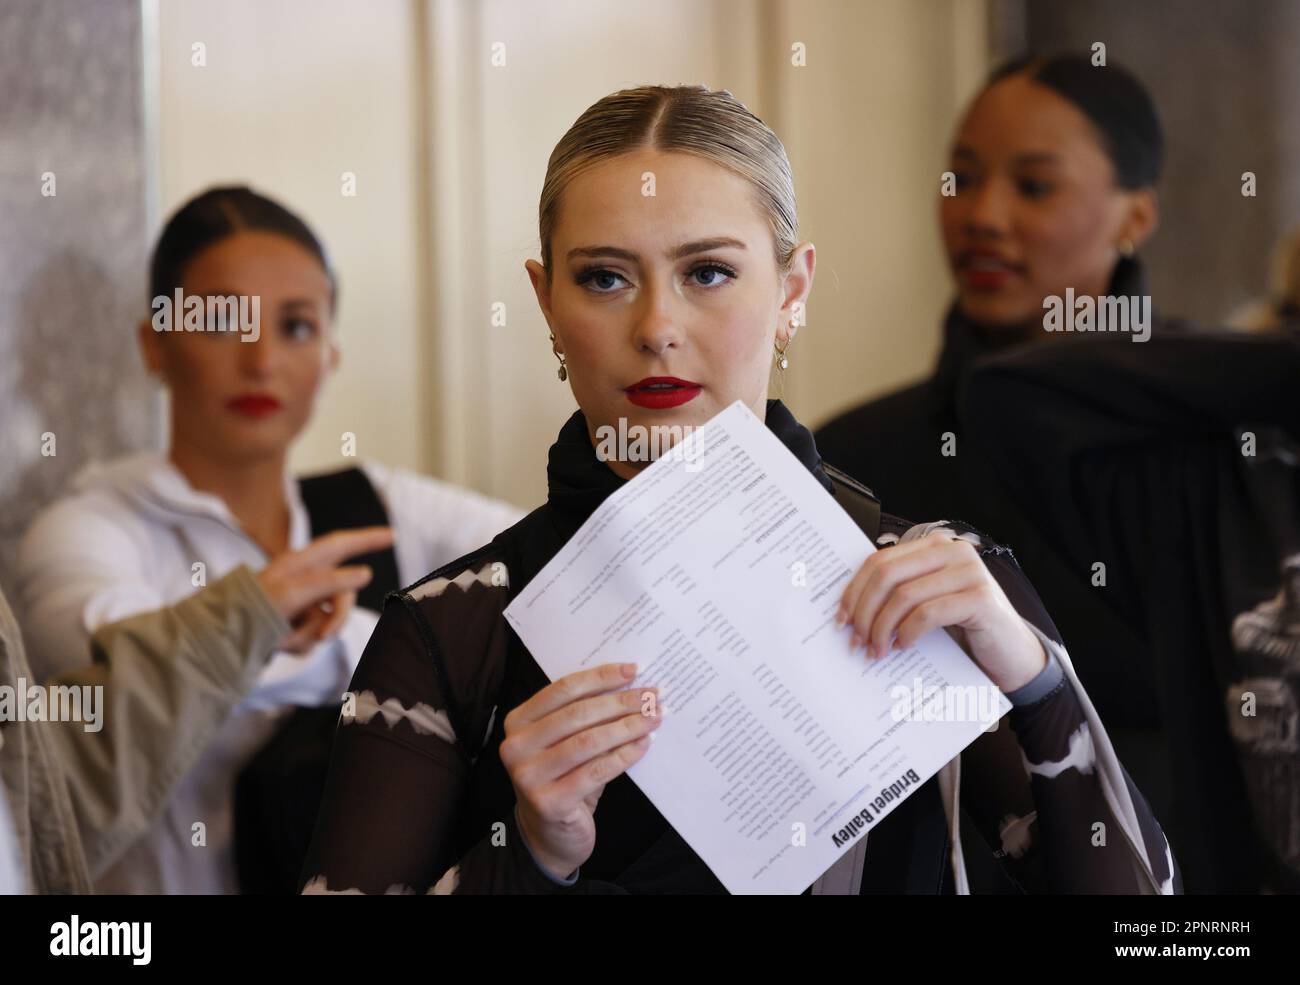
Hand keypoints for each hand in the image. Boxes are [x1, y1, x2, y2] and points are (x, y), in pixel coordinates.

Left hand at [256, 526, 394, 653]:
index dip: (367, 539)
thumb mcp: (294, 593)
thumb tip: (365, 573)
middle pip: (342, 592)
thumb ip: (332, 582)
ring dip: (311, 633)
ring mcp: (299, 603)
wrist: (220, 641)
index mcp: (302, 563)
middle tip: (326, 635)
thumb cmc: (253, 608)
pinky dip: (301, 642)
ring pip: (329, 618)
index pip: (341, 544)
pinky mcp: (293, 623)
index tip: (392, 535)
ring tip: (285, 639)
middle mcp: (303, 580)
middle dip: (337, 617)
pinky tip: (280, 644)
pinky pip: (314, 634)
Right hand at [500, 663, 661, 879]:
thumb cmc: (563, 777)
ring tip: (654, 718)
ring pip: (588, 742)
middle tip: (653, 696)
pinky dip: (625, 756)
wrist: (548, 834)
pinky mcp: (548, 802)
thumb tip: (632, 687)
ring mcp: (528, 776)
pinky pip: (596, 772)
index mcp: (518, 721)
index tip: (633, 670)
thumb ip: (586, 716)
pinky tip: (644, 745)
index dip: (601, 677)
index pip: (563, 689)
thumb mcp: (565, 741)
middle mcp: (516, 746)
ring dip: (627, 727)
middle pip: (577, 714)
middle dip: (621, 702)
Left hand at [835, 528, 1046, 691]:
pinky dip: (908, 632)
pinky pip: (928, 613)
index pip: (880, 560)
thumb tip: (849, 610)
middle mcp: (953, 551)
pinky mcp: (980, 598)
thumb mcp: (927, 602)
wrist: (1010, 652)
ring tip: (876, 649)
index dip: (855, 590)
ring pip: (904, 595)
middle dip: (865, 610)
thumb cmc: (964, 627)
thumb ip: (898, 593)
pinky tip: (902, 646)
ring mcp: (969, 572)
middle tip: (856, 639)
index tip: (841, 618)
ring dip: (882, 627)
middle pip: (887, 575)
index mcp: (934, 546)